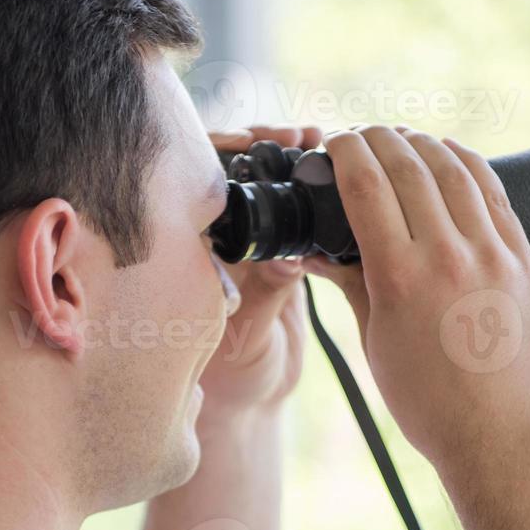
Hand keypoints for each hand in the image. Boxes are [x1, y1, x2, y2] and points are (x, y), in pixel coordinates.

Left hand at [197, 126, 322, 417]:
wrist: (259, 396)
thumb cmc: (236, 375)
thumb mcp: (249, 336)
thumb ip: (266, 296)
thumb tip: (287, 260)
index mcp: (195, 249)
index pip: (193, 181)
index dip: (216, 151)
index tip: (247, 142)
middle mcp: (218, 235)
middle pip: (231, 167)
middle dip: (260, 141)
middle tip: (291, 133)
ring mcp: (250, 237)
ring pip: (265, 178)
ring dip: (289, 152)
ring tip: (315, 136)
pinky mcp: (284, 245)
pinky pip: (294, 202)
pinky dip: (313, 180)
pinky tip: (335, 167)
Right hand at [300, 126, 529, 476]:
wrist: (501, 436)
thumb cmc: (430, 403)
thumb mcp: (375, 343)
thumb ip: (350, 285)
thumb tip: (318, 250)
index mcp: (400, 278)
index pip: (366, 185)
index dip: (347, 151)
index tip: (335, 143)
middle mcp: (448, 257)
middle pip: (409, 166)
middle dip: (380, 138)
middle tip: (362, 134)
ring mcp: (492, 255)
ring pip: (454, 170)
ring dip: (423, 143)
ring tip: (402, 138)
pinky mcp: (524, 260)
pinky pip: (493, 193)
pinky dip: (467, 164)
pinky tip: (450, 155)